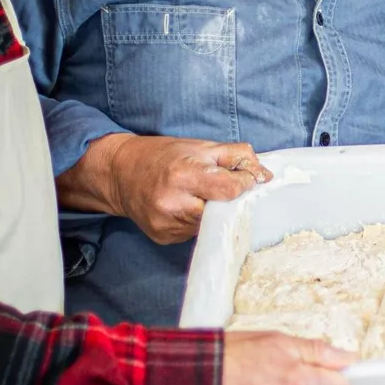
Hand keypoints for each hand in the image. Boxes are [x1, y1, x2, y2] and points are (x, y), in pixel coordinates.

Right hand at [60, 133, 271, 243]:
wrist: (120, 172)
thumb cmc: (165, 155)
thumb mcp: (201, 146)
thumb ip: (237, 156)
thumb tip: (265, 176)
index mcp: (184, 175)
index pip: (230, 190)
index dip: (244, 185)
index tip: (243, 180)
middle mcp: (173, 203)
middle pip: (223, 212)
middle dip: (231, 202)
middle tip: (227, 192)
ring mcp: (167, 224)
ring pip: (210, 226)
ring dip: (215, 214)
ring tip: (202, 197)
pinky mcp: (163, 237)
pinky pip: (194, 234)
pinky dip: (197, 222)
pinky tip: (187, 208)